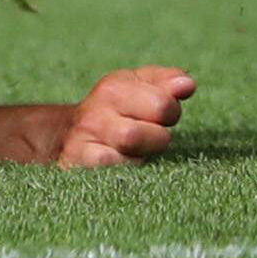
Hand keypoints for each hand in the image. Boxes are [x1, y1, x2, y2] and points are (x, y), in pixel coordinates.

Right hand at [58, 66, 194, 165]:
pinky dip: (126, 174)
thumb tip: (187, 85)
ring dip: (141, 158)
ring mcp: (83, 142)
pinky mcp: (78, 166)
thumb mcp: (138, 86)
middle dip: (157, 139)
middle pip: (142, 134)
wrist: (70, 133)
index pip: (161, 104)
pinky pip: (114, 175)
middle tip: (150, 136)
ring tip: (135, 150)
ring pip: (129, 159)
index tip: (161, 115)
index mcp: (113, 88)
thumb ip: (166, 82)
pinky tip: (121, 164)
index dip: (171, 112)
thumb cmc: (116, 108)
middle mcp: (95, 113)